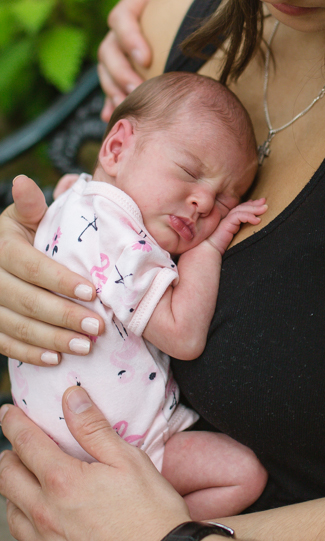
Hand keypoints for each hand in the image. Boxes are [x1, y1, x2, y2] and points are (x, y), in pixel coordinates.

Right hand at [0, 176, 101, 364]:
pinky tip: (56, 359)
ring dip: (52, 339)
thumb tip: (26, 181)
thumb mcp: (24, 217)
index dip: (62, 281)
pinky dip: (30, 353)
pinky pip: (4, 344)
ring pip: (16, 326)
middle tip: (98, 327)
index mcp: (3, 246)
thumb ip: (31, 205)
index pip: (32, 267)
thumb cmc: (21, 234)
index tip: (93, 293)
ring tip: (85, 346)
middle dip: (64, 316)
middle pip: (27, 300)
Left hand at [0, 388, 189, 540]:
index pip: (25, 444)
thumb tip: (72, 399)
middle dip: (7, 460)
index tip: (8, 414)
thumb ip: (94, 429)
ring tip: (27, 492)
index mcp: (62, 482)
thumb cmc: (153, 514)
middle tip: (14, 452)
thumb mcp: (129, 461)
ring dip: (16, 500)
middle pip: (7, 481)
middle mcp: (46, 517)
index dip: (13, 424)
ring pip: (13, 520)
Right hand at [97, 0, 222, 120]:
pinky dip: (114, 101)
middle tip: (137, 91)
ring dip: (114, 90)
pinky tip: (117, 118)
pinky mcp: (138, 68)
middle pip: (108, 49)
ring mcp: (131, 48)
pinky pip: (119, 86)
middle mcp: (131, 24)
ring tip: (129, 108)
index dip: (128, 39)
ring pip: (109, 70)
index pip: (122, 18)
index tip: (146, 58)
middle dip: (117, 72)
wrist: (224, 8)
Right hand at [207, 198, 266, 253]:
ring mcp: (226, 220)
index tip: (261, 205)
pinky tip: (257, 220)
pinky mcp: (226, 223)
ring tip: (265, 209)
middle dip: (255, 204)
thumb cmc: (221, 248)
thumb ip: (242, 233)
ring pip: (241, 210)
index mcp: (230, 222)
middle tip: (265, 202)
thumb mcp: (236, 239)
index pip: (242, 210)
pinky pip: (239, 216)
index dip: (251, 206)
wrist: (210, 252)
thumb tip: (254, 232)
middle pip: (242, 207)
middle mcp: (228, 219)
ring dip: (254, 209)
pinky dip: (248, 217)